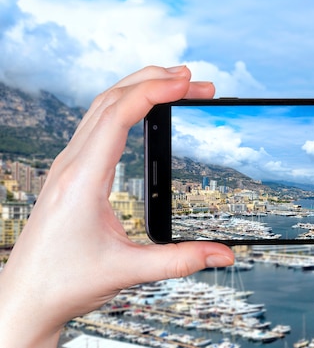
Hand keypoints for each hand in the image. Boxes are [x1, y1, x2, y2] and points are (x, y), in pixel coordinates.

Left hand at [0, 66, 234, 347]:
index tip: (187, 82)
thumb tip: (224, 255)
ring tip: (175, 85)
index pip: (119, 115)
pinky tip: (143, 111)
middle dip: (154, 81)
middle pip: (111, 99)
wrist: (24, 297)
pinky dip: (125, 106)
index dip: (155, 91)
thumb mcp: (127, 271)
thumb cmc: (63, 282)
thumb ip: (180, 260)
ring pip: (101, 107)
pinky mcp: (71, 172)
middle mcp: (72, 164)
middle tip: (194, 80)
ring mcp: (68, 165)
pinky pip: (97, 123)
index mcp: (83, 178)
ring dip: (138, 89)